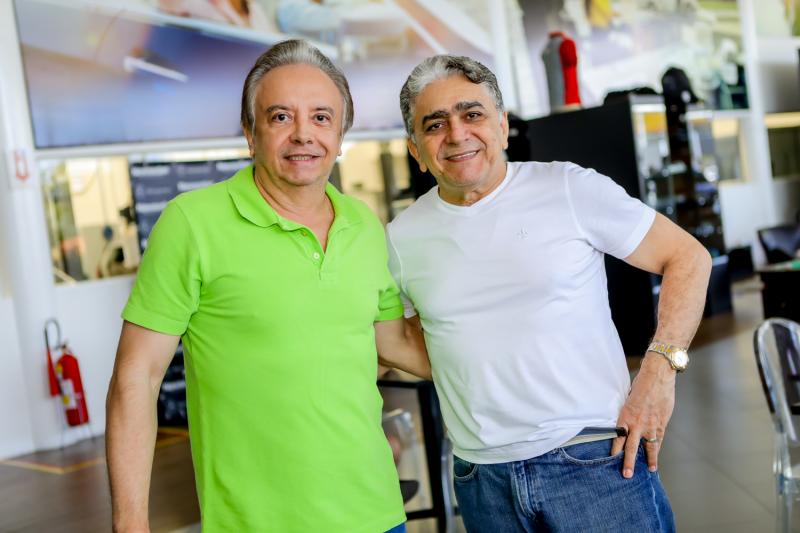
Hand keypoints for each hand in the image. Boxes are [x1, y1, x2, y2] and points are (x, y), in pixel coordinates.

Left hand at [611, 353, 675, 478]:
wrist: (658, 376)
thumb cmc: (642, 385)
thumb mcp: (629, 399)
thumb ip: (628, 413)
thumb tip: (625, 422)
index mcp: (625, 415)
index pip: (618, 435)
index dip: (615, 447)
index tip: (611, 458)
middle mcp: (637, 422)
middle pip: (631, 446)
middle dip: (628, 461)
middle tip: (626, 474)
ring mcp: (650, 424)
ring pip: (647, 447)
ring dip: (646, 460)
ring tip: (646, 471)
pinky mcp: (661, 423)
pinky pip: (658, 441)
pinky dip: (656, 451)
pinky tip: (655, 460)